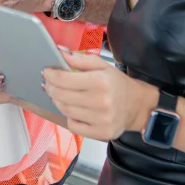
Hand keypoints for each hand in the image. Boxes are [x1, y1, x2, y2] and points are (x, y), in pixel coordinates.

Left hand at [42, 49, 157, 141]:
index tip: (46, 71)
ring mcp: (102, 120)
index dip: (51, 75)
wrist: (138, 106)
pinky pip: (74, 127)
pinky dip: (69, 117)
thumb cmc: (118, 84)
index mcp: (101, 81)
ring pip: (66, 111)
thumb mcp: (102, 65)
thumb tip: (59, 51)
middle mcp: (102, 102)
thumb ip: (79, 58)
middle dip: (51, 88)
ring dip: (57, 101)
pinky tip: (72, 110)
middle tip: (48, 83)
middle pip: (62, 96)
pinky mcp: (102, 133)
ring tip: (57, 94)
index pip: (65, 79)